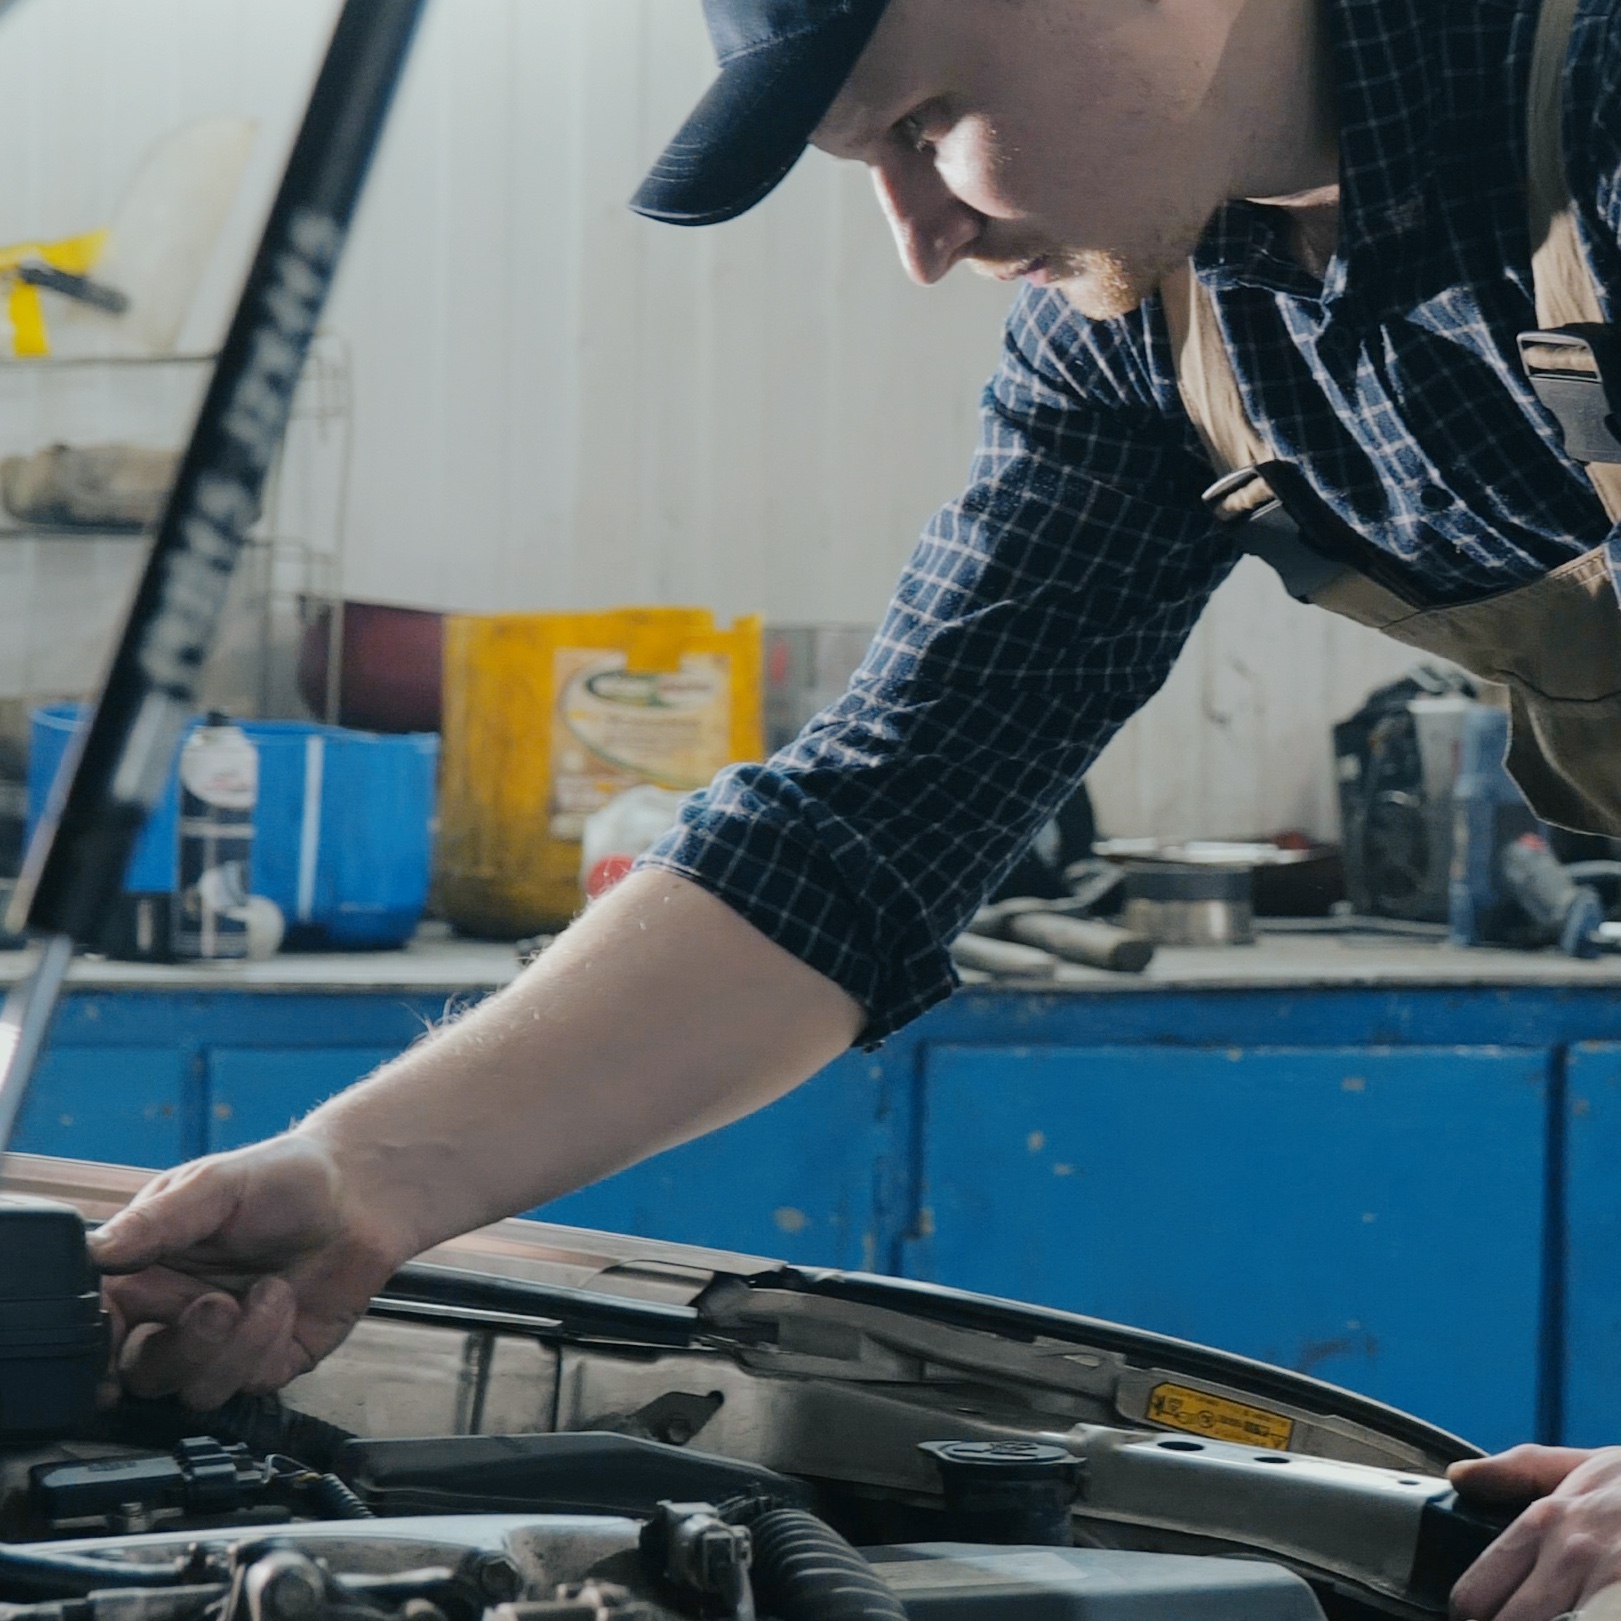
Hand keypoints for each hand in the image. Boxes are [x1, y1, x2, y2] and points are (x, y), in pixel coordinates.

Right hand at [88, 1132, 418, 1409]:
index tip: (114, 1337)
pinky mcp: (269, 1360)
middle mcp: (178, 1313)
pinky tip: (285, 1300)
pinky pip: (250, 1383)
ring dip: (232, 1346)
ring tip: (266, 1290)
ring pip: (195, 1389)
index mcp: (148, 1272)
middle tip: (215, 1306)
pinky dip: (268, 1344)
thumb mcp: (215, 1185)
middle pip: (142, 1373)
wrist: (360, 1192)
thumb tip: (95, 1251)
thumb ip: (155, 1221)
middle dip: (179, 1349)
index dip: (95, 1346)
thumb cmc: (284, 1178)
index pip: (98, 1327)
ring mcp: (224, 1342)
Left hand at [1450, 1444, 1620, 1619]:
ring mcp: (1608, 1591)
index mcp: (1547, 1522)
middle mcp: (1571, 1558)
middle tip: (1518, 1620)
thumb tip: (1459, 1477)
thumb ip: (1518, 1471)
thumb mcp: (1587, 1466)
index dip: (1473, 1617)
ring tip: (1561, 1618)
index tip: (1479, 1619)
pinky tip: (1593, 1618)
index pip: (1476, 1593)